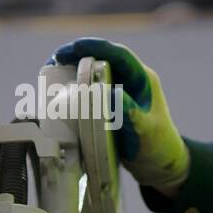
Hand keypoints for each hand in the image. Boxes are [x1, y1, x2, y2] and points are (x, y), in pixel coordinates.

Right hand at [47, 38, 189, 193]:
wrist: (160, 165)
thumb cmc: (158, 148)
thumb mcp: (145, 132)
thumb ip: (130, 113)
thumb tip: (110, 93)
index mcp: (143, 80)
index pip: (119, 54)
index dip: (96, 46)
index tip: (74, 48)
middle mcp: (130, 80)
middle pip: (102, 58)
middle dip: (78, 54)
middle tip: (55, 58)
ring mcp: (119, 91)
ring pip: (93, 72)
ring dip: (74, 69)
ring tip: (52, 71)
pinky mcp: (109, 103)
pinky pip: (90, 89)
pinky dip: (75, 87)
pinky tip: (59, 92)